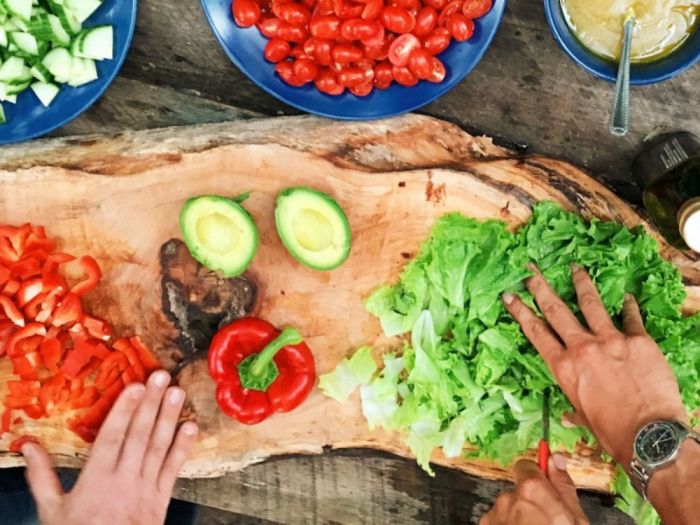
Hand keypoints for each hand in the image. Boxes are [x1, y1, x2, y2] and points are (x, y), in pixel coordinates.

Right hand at [20, 370, 198, 524]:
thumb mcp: (52, 510)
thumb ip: (42, 476)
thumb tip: (29, 447)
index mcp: (96, 481)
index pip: (112, 438)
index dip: (124, 411)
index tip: (134, 387)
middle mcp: (123, 480)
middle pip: (139, 436)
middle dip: (150, 404)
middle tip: (161, 377)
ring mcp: (145, 489)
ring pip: (158, 448)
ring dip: (169, 418)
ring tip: (177, 393)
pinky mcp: (161, 499)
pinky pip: (173, 470)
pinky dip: (183, 448)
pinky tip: (190, 427)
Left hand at [480, 455, 587, 524]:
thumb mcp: (576, 520)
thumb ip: (563, 485)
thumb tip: (556, 457)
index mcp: (532, 489)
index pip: (526, 466)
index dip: (536, 477)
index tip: (544, 488)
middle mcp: (507, 498)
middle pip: (517, 492)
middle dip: (529, 504)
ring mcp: (494, 517)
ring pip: (507, 511)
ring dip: (517, 521)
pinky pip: (497, 524)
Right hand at [502, 265, 686, 468]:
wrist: (648, 435)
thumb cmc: (612, 432)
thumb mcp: (584, 418)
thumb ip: (575, 409)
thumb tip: (570, 415)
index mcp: (564, 367)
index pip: (536, 332)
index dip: (520, 311)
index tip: (510, 295)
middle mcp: (582, 348)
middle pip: (557, 310)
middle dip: (541, 287)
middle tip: (531, 271)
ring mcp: (611, 340)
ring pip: (591, 304)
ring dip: (581, 283)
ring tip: (576, 268)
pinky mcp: (639, 340)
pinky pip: (631, 317)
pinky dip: (628, 306)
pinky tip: (626, 297)